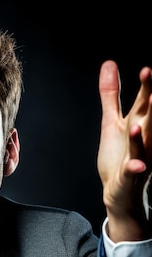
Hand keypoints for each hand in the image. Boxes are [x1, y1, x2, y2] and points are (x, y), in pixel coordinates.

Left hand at [98, 60, 151, 241]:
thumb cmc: (119, 156)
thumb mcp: (112, 122)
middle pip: (147, 121)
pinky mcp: (128, 176)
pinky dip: (134, 168)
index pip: (143, 104)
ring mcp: (137, 158)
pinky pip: (132, 172)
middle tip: (151, 92)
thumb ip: (111, 95)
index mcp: (138, 125)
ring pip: (141, 147)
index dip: (146, 88)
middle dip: (151, 106)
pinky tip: (136, 165)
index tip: (147, 70)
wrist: (120, 192)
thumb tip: (109, 64)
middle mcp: (142, 140)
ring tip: (135, 126)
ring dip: (139, 138)